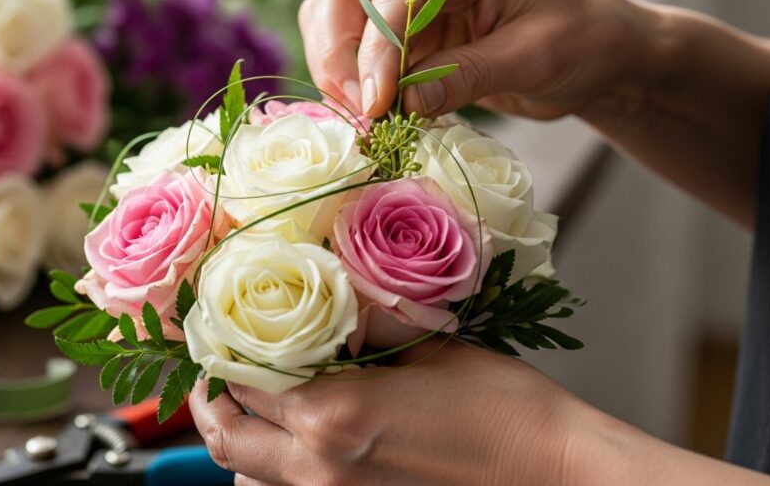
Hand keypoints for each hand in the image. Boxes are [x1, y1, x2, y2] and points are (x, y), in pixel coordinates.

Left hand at [189, 339, 585, 485]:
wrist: (555, 472)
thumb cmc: (506, 410)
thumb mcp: (431, 346)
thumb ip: (364, 325)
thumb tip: (327, 301)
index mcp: (331, 417)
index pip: (241, 384)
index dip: (221, 356)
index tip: (220, 336)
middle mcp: (321, 470)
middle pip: (228, 443)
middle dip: (214, 405)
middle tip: (219, 376)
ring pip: (249, 481)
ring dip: (243, 444)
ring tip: (257, 410)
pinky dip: (274, 474)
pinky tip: (299, 444)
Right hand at [303, 0, 769, 226]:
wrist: (602, 54)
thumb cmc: (586, 40)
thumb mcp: (535, 58)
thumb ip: (468, 75)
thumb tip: (403, 102)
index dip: (377, 48)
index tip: (376, 103)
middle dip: (338, 51)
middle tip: (358, 110)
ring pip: (335, 16)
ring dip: (336, 66)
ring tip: (362, 116)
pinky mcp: (407, 31)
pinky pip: (357, 50)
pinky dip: (352, 81)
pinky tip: (371, 114)